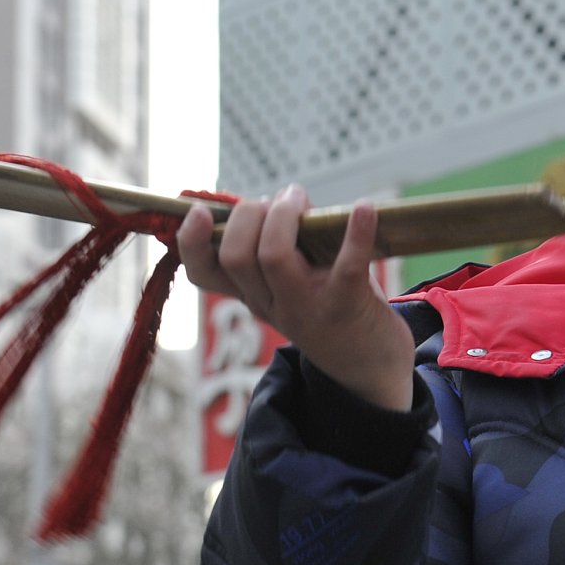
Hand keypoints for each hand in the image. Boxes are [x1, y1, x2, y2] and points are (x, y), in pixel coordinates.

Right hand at [175, 187, 417, 412]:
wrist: (373, 367)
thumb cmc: (332, 309)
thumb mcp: (293, 285)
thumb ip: (282, 243)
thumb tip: (285, 198)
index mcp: (252, 295)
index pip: (203, 273)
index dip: (191, 241)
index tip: (200, 211)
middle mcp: (270, 305)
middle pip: (236, 256)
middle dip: (249, 215)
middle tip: (278, 200)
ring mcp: (306, 308)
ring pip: (273, 256)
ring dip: (285, 215)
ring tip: (299, 198)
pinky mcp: (347, 307)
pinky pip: (347, 266)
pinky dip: (357, 233)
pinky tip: (365, 208)